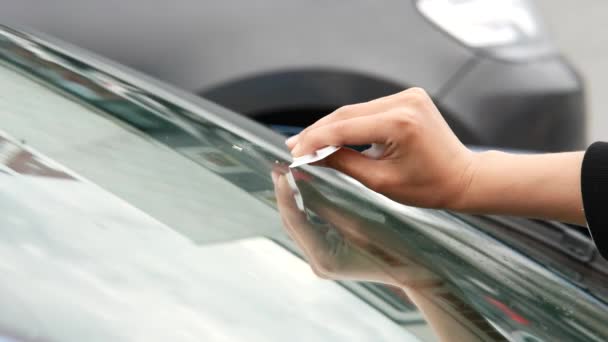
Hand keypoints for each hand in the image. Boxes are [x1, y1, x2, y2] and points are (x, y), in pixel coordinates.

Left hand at [272, 168, 438, 286]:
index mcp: (324, 258)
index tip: (280, 171)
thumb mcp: (356, 220)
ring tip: (288, 175)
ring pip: (298, 226)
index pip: (294, 221)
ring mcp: (322, 262)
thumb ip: (324, 203)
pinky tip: (304, 189)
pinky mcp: (327, 256)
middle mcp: (318, 263)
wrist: (412, 270)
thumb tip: (299, 181)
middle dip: (285, 196)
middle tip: (279, 168)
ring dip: (293, 201)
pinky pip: (310, 228)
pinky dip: (306, 209)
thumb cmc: (391, 246)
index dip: (285, 194)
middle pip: (292, 224)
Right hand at [286, 88, 476, 208]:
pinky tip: (332, 134)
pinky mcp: (407, 97)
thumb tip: (312, 157)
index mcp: (400, 124)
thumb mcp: (381, 181)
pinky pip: (368, 109)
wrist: (463, 177)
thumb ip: (343, 163)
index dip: (315, 141)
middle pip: (346, 115)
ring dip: (331, 126)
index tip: (294, 153)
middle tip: (294, 147)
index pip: (345, 128)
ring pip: (354, 111)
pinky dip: (349, 122)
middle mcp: (404, 102)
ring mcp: (407, 96)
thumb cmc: (429, 186)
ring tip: (307, 143)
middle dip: (318, 132)